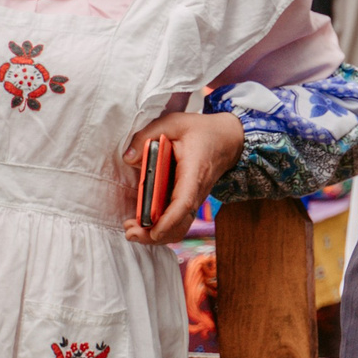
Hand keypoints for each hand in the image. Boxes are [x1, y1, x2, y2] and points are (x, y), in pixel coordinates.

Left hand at [121, 111, 244, 244]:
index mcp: (194, 171)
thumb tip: (129, 158)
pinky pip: (178, 222)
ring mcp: (194, 199)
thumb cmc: (201, 131)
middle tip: (130, 231)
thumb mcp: (173, 122)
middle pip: (181, 224)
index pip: (184, 202)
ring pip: (179, 227)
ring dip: (156, 235)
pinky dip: (161, 229)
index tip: (153, 231)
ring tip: (131, 231)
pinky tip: (142, 224)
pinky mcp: (189, 201)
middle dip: (156, 235)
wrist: (228, 140)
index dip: (169, 219)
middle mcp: (196, 191)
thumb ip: (147, 136)